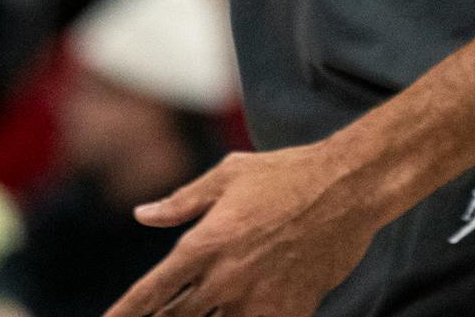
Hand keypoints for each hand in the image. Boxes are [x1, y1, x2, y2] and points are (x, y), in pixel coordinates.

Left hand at [103, 142, 398, 316]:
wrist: (351, 186)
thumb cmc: (288, 173)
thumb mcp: (229, 175)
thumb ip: (183, 202)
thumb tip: (142, 214)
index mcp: (205, 244)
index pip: (150, 293)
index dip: (123, 315)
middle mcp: (226, 278)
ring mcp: (258, 299)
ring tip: (206, 306)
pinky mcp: (291, 309)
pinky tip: (246, 307)